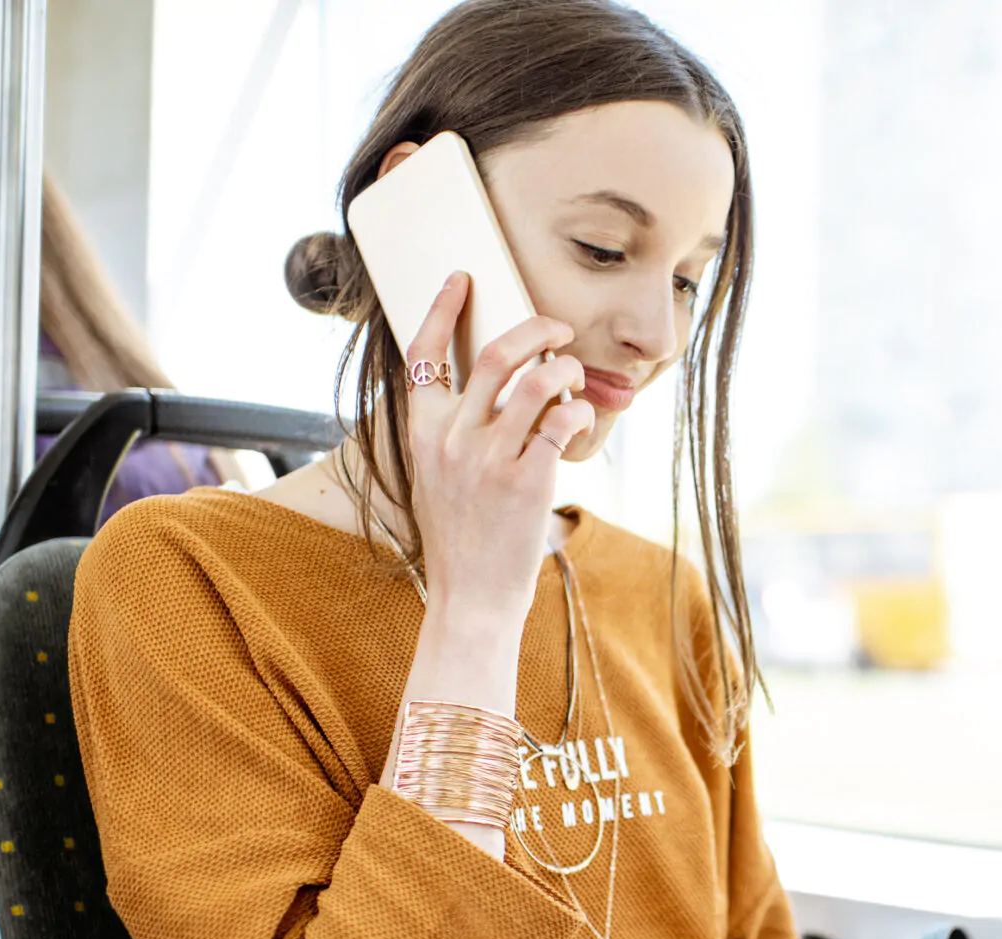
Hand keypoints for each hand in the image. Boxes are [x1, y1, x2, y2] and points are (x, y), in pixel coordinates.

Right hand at [401, 272, 596, 634]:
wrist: (471, 598)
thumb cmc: (461, 538)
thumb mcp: (437, 478)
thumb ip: (454, 432)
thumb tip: (500, 388)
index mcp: (422, 433)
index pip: (423, 354)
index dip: (441, 308)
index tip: (462, 278)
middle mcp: (452, 439)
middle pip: (494, 355)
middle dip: (534, 329)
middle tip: (557, 328)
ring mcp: (488, 460)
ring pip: (536, 382)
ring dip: (565, 370)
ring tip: (575, 379)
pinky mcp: (527, 481)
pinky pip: (562, 422)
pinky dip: (578, 412)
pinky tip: (579, 420)